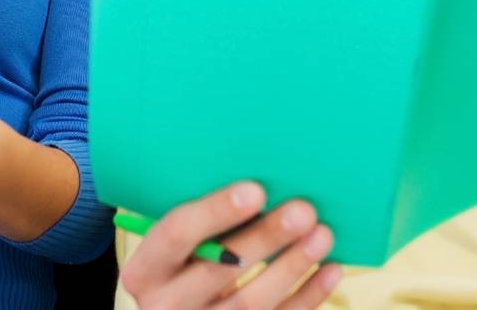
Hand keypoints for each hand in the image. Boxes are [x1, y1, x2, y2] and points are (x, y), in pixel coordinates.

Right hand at [120, 182, 343, 309]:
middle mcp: (167, 304)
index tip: (256, 190)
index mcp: (145, 270)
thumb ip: (201, 219)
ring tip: (323, 234)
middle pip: (219, 269)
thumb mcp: (175, 243)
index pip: (175, 234)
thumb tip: (259, 179)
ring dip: (292, 265)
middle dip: (265, 238)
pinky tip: (330, 269)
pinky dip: (308, 296)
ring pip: (251, 302)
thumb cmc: (184, 258)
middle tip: (303, 210)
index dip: (215, 211)